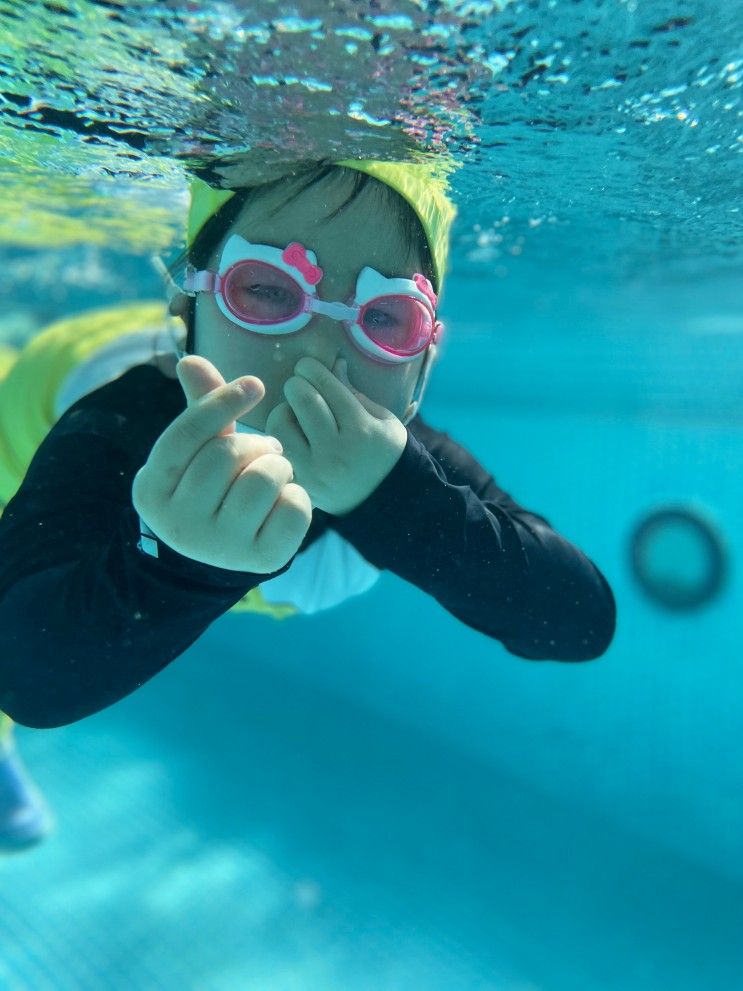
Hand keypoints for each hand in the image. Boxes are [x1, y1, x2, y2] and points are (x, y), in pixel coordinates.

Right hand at [132, 355, 311, 572]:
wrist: (219, 553)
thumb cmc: (209, 487)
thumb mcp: (198, 450)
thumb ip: (200, 408)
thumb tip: (191, 359)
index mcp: (152, 489)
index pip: (187, 433)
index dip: (223, 401)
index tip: (255, 384)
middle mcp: (180, 523)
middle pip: (227, 454)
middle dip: (256, 444)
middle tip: (265, 450)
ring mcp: (220, 546)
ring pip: (262, 480)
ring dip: (279, 466)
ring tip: (274, 473)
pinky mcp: (262, 560)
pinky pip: (293, 508)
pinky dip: (298, 495)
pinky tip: (283, 502)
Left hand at [265, 356, 407, 515]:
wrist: (382, 502)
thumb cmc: (383, 452)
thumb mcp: (382, 419)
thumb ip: (354, 393)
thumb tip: (332, 363)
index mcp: (361, 430)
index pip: (326, 385)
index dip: (311, 368)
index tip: (307, 366)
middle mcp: (335, 451)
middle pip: (301, 398)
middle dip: (297, 385)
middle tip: (301, 387)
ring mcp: (313, 470)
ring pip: (280, 423)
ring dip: (284, 411)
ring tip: (295, 415)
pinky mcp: (298, 482)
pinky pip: (277, 448)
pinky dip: (279, 436)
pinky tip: (292, 436)